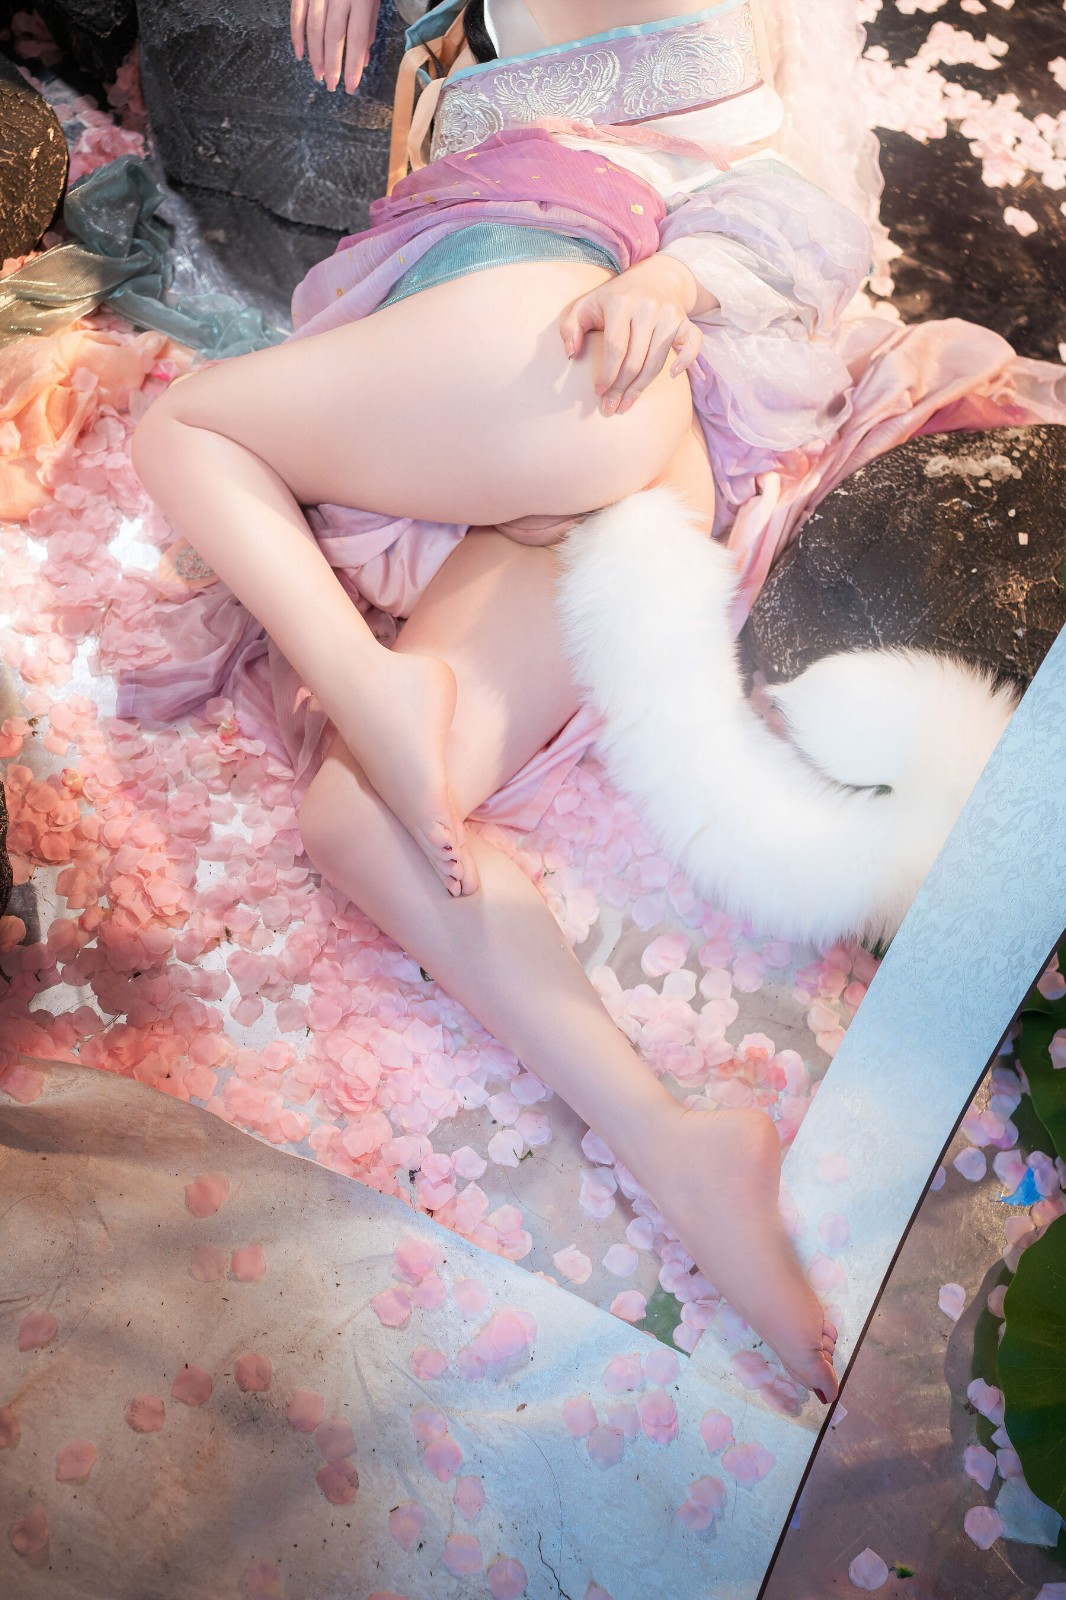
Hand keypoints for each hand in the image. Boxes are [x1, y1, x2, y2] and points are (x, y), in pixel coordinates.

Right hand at [291, 0, 381, 92]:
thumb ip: (369, 26)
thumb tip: (362, 59)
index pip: (357, 39)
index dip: (352, 66)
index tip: (350, 87)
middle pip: (333, 36)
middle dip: (332, 65)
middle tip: (332, 86)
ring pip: (314, 28)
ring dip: (315, 56)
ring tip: (318, 75)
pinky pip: (297, 14)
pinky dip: (297, 36)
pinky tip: (300, 54)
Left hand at [558, 254, 709, 415]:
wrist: (652, 278)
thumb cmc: (612, 299)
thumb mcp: (585, 306)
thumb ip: (570, 328)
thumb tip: (571, 354)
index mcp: (621, 303)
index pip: (615, 347)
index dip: (607, 374)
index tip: (598, 391)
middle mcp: (648, 307)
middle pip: (636, 359)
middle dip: (621, 388)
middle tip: (610, 407)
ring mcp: (669, 314)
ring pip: (657, 361)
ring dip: (641, 387)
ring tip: (626, 404)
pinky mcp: (685, 321)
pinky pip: (692, 344)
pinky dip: (686, 361)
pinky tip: (673, 376)